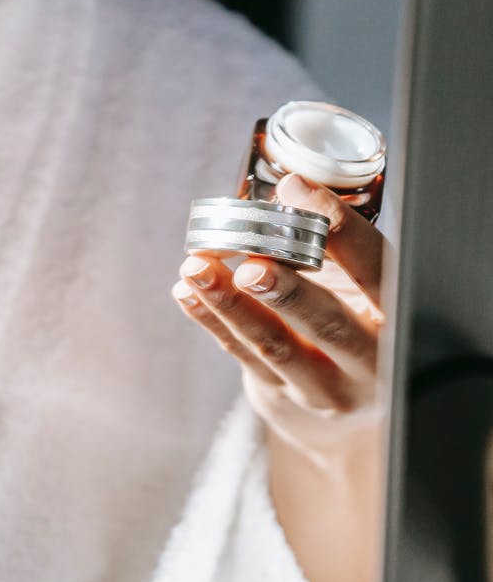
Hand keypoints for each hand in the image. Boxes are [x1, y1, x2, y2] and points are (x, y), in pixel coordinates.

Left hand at [173, 173, 387, 581]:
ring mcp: (325, 384)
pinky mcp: (281, 396)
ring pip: (275, 345)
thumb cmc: (352, 314)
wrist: (349, 400)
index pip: (374, 267)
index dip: (338, 229)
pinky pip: (242, 355)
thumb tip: (285, 182)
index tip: (296, 191)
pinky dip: (211, 321)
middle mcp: (369, 353)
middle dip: (289, 293)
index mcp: (394, 310)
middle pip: (330, 322)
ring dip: (230, 305)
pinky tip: (187, 291)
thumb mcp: (358, 277)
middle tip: (253, 267)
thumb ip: (330, 239)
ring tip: (197, 270)